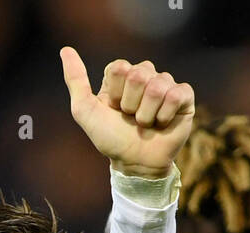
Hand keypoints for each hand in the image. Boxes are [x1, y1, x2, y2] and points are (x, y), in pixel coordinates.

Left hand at [60, 47, 194, 178]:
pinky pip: (177, 94)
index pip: (120, 67)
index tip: (115, 110)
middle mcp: (145, 76)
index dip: (115, 93)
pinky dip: (165, 115)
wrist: (135, 164)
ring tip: (146, 124)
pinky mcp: (184, 97)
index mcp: (122, 75)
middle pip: (139, 75)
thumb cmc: (111, 140)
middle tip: (131, 119)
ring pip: (157, 86)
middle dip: (131, 105)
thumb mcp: (85, 111)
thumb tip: (65, 50)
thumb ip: (76, 81)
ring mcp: (165, 85)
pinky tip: (162, 124)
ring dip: (147, 114)